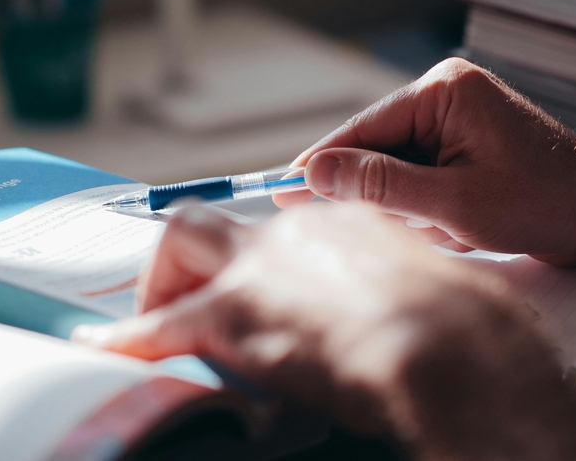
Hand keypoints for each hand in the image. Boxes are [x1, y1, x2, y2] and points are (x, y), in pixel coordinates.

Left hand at [73, 204, 575, 460]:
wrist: (459, 352)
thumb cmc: (474, 335)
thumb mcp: (438, 298)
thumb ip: (399, 298)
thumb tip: (398, 327)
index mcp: (349, 223)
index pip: (279, 230)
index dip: (256, 262)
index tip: (254, 286)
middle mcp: (298, 229)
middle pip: (214, 221)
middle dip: (188, 260)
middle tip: (185, 303)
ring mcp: (264, 265)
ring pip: (180, 248)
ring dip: (160, 291)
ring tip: (156, 331)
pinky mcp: (237, 313)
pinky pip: (160, 324)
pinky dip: (128, 339)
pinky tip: (100, 354)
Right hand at [275, 57, 575, 265]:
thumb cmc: (545, 203)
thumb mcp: (452, 203)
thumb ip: (380, 186)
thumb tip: (317, 173)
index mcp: (443, 92)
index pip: (362, 128)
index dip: (320, 165)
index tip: (281, 191)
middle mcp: (446, 96)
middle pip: (376, 148)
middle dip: (378, 194)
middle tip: (376, 225)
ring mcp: (457, 120)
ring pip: (397, 169)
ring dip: (412, 208)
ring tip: (453, 228)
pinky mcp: (464, 145)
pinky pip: (421, 177)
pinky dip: (429, 209)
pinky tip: (461, 226)